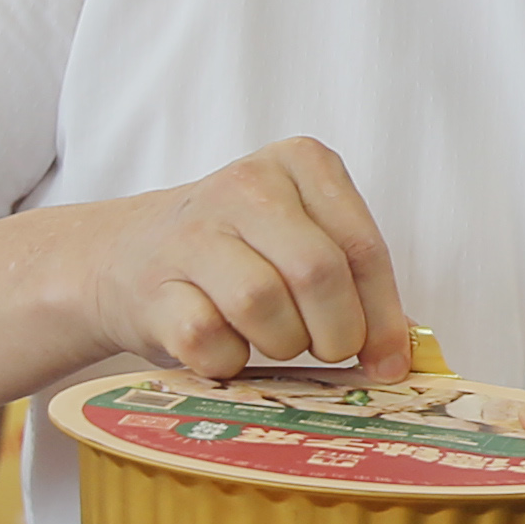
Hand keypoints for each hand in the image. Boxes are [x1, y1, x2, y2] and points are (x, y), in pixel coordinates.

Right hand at [78, 139, 409, 381]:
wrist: (125, 257)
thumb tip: (399, 353)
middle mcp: (245, 184)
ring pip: (263, 304)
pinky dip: (229, 361)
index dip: (383, 316)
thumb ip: (355, 283)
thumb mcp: (301, 241)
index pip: (362, 246)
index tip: (388, 361)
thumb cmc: (236, 253)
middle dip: (336, 332)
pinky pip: (210, 339)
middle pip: (317, 272)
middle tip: (328, 350)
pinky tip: (226, 348)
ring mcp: (192, 232)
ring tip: (271, 339)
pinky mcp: (155, 286)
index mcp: (298, 162)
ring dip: (281, 344)